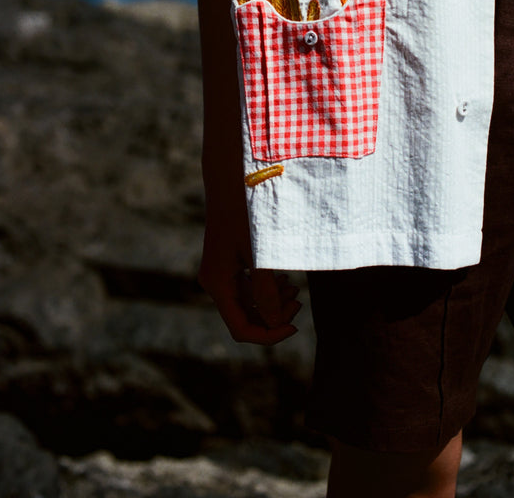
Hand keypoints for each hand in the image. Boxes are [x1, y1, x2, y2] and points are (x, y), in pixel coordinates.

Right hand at [198, 223, 301, 344]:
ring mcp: (221, 272)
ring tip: (295, 288)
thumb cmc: (248, 212)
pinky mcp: (228, 262)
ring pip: (248, 302)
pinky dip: (266, 288)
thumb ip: (267, 291)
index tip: (295, 326)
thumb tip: (275, 323)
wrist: (233, 178)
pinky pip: (247, 287)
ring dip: (272, 301)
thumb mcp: (260, 253)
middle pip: (245, 318)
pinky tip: (284, 278)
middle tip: (299, 300)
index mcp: (218, 283)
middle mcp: (215, 282)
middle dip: (273, 315)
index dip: (268, 335)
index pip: (241, 329)